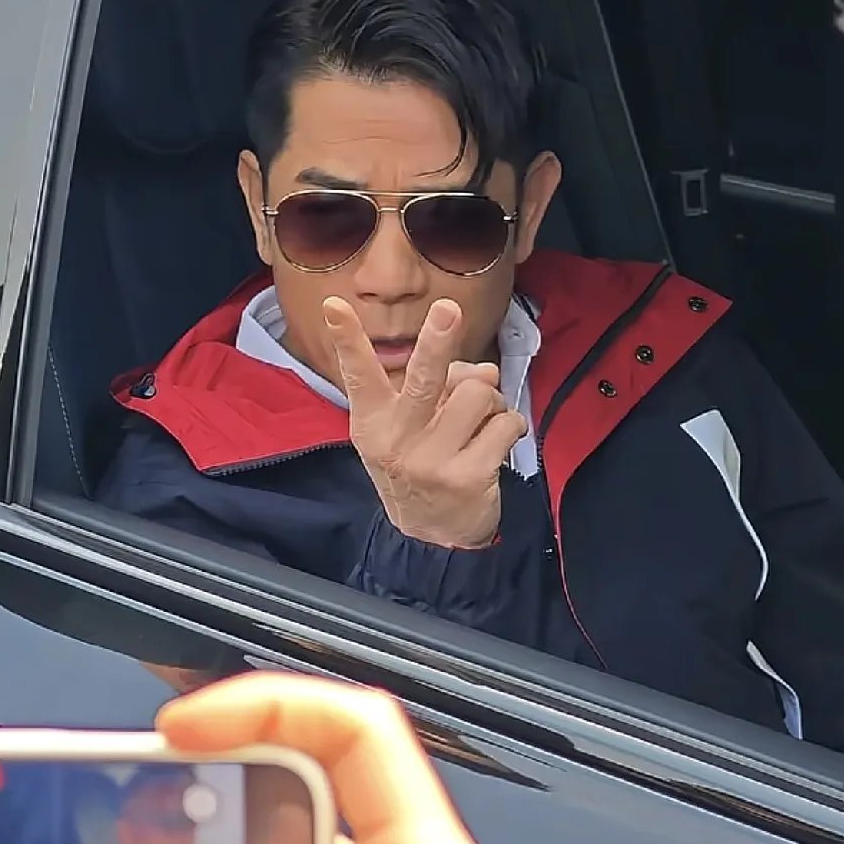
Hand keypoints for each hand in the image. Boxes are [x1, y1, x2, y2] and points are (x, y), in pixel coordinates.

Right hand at [324, 295, 525, 549]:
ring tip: (481, 420)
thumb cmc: (419, 467)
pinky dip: (509, 425)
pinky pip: (504, 424)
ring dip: (490, 400)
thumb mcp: (407, 431)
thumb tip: (483, 367)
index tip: (334, 304)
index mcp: (374, 423)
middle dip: (436, 341)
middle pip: (424, 379)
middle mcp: (398, 441)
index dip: (347, 339)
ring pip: (479, 394)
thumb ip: (435, 392)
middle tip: (448, 309)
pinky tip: (497, 442)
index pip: (358, 375)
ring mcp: (432, 461)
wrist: (431, 539)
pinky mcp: (468, 478)